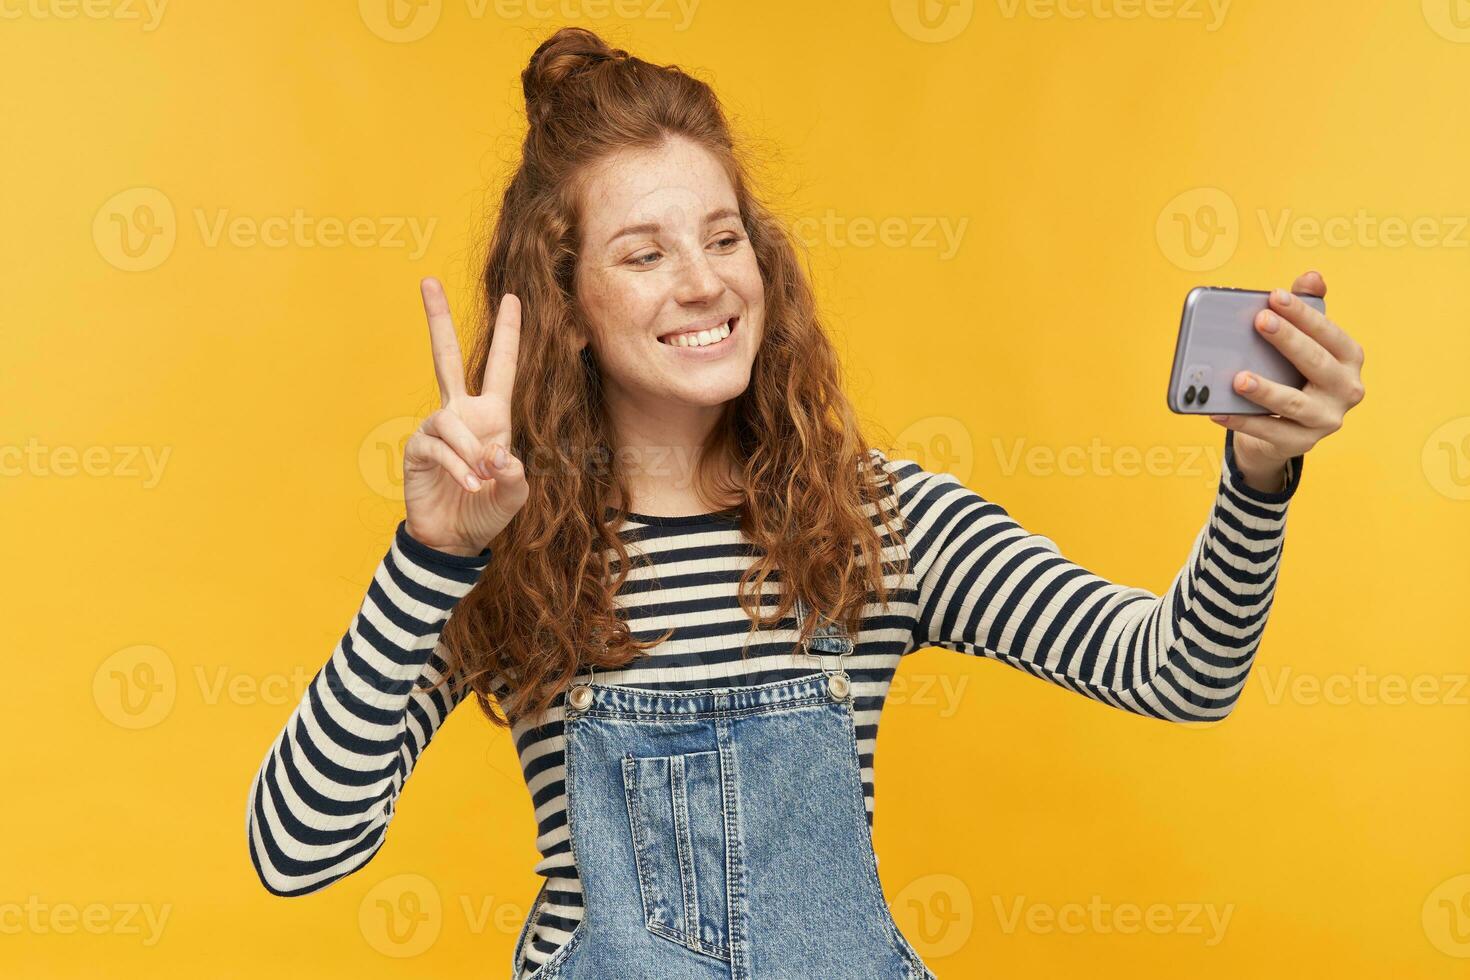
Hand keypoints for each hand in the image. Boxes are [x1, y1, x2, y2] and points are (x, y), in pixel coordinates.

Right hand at [402, 278, 529, 555]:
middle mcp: (462, 413)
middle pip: (447, 357)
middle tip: (428, 281)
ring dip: (470, 452)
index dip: (508, 334)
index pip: (501, 366)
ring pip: (452, 422)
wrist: (455, 538)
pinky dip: (458, 466)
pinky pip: (439, 447)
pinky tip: (469, 484)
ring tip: (480, 480)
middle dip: (438, 320)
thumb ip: (514, 475)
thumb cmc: (487, 509)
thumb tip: (498, 455)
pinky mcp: (418, 448)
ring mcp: (437, 428)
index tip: (513, 298)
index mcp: (492, 415)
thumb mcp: (515, 493)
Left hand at [1208, 270, 1365, 490]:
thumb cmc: (1293, 373)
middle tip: (1258, 321)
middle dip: (1287, 340)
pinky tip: (1216, 409)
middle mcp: (1346, 389)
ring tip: (1237, 378)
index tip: (1275, 296)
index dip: (1303, 313)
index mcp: (1348, 358)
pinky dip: (1241, 420)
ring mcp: (1326, 419)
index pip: (1329, 333)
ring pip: (1293, 403)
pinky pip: (1268, 430)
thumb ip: (1307, 309)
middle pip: (1316, 363)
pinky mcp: (1301, 443)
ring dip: (1265, 390)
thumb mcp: (1303, 342)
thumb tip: (1311, 276)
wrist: (1287, 428)